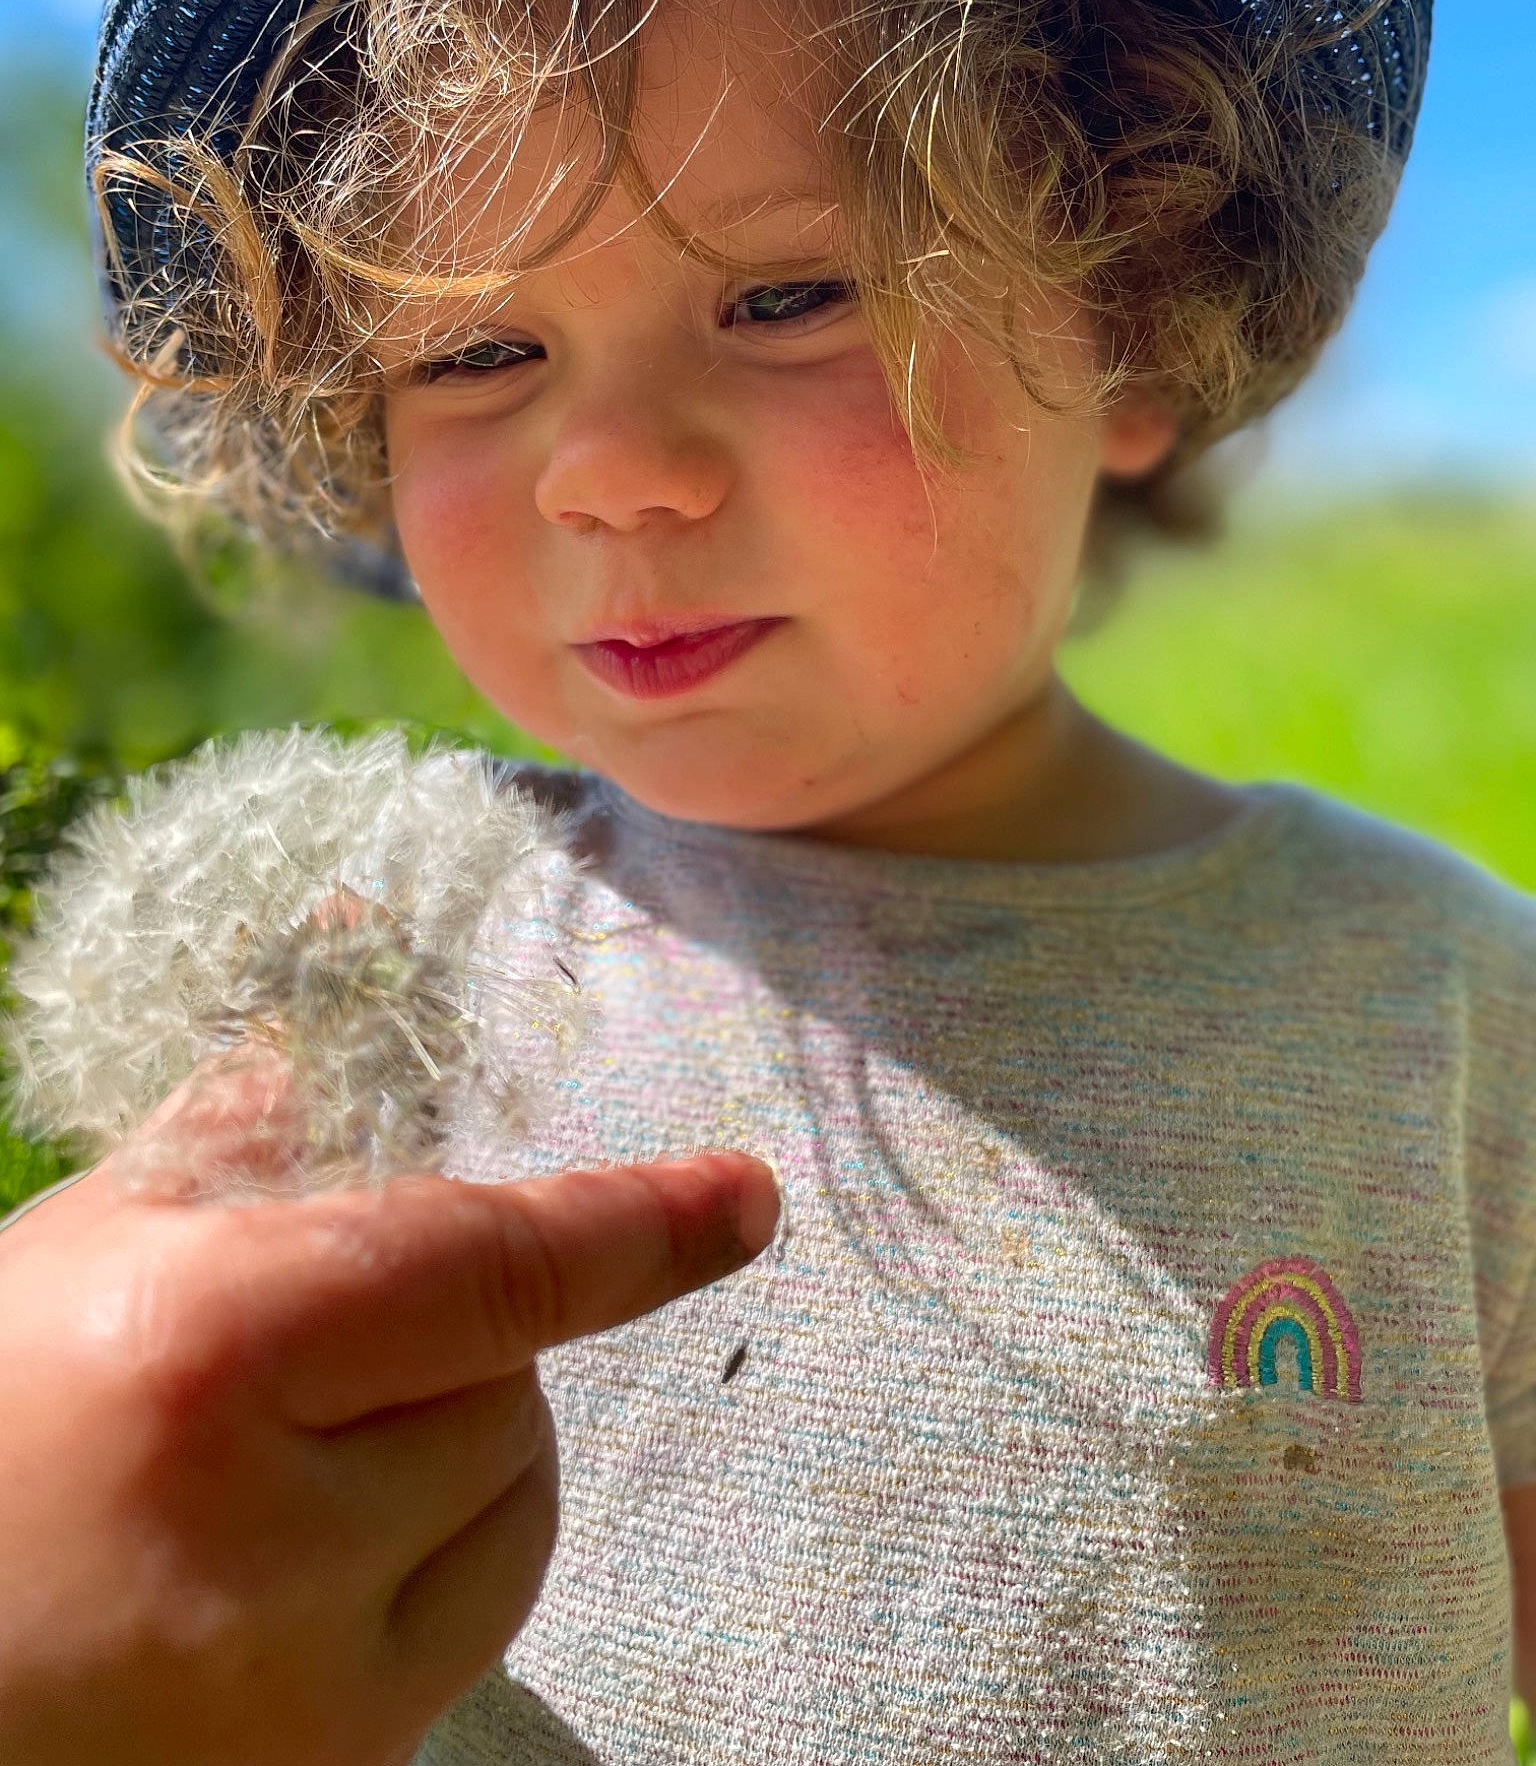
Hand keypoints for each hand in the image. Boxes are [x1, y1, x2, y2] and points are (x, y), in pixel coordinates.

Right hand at [0, 1045, 778, 1765]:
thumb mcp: (101, 1238)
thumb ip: (264, 1104)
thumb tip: (357, 933)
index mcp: (209, 1356)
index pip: (490, 1270)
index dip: (635, 1226)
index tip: (745, 1198)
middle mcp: (272, 1540)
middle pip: (507, 1384)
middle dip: (451, 1340)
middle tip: (319, 1353)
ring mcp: (306, 1690)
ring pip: (517, 1507)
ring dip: (465, 1447)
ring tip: (313, 1449)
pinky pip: (473, 1625)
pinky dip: (436, 1559)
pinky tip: (315, 1549)